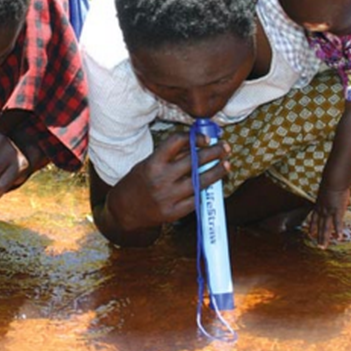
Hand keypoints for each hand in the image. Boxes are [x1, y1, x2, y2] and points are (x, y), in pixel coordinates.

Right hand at [107, 132, 229, 232]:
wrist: (124, 211)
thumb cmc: (138, 182)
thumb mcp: (148, 163)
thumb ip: (171, 156)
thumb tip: (196, 142)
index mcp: (152, 163)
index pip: (177, 142)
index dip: (195, 137)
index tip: (206, 137)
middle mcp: (161, 179)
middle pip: (194, 161)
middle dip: (213, 152)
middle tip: (224, 147)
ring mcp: (168, 197)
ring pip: (200, 181)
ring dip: (216, 171)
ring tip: (226, 164)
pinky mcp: (173, 213)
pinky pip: (195, 199)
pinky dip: (205, 190)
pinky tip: (213, 183)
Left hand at [307, 186, 349, 248]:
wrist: (333, 180)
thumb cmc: (331, 181)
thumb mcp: (327, 189)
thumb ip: (328, 195)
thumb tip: (333, 193)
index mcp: (319, 205)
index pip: (314, 218)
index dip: (312, 227)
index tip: (310, 234)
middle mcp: (322, 210)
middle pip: (320, 226)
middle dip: (319, 237)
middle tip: (318, 246)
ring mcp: (329, 212)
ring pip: (326, 228)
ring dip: (325, 238)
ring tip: (323, 247)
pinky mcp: (337, 211)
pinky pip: (337, 223)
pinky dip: (338, 231)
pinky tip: (339, 238)